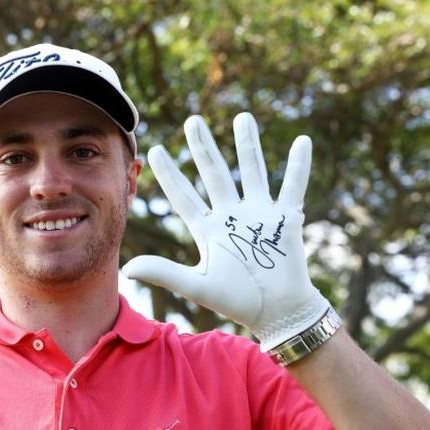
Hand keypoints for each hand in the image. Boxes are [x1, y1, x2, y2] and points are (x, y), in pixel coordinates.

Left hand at [122, 113, 329, 350]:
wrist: (276, 313)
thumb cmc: (236, 300)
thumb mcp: (197, 285)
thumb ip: (164, 273)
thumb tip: (127, 268)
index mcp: (208, 229)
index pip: (184, 196)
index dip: (169, 175)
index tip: (154, 150)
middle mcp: (231, 215)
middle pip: (214, 174)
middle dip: (204, 148)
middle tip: (193, 120)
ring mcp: (259, 213)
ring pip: (252, 171)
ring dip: (247, 145)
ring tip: (242, 117)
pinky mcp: (286, 219)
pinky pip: (293, 187)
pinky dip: (298, 166)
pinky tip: (302, 142)